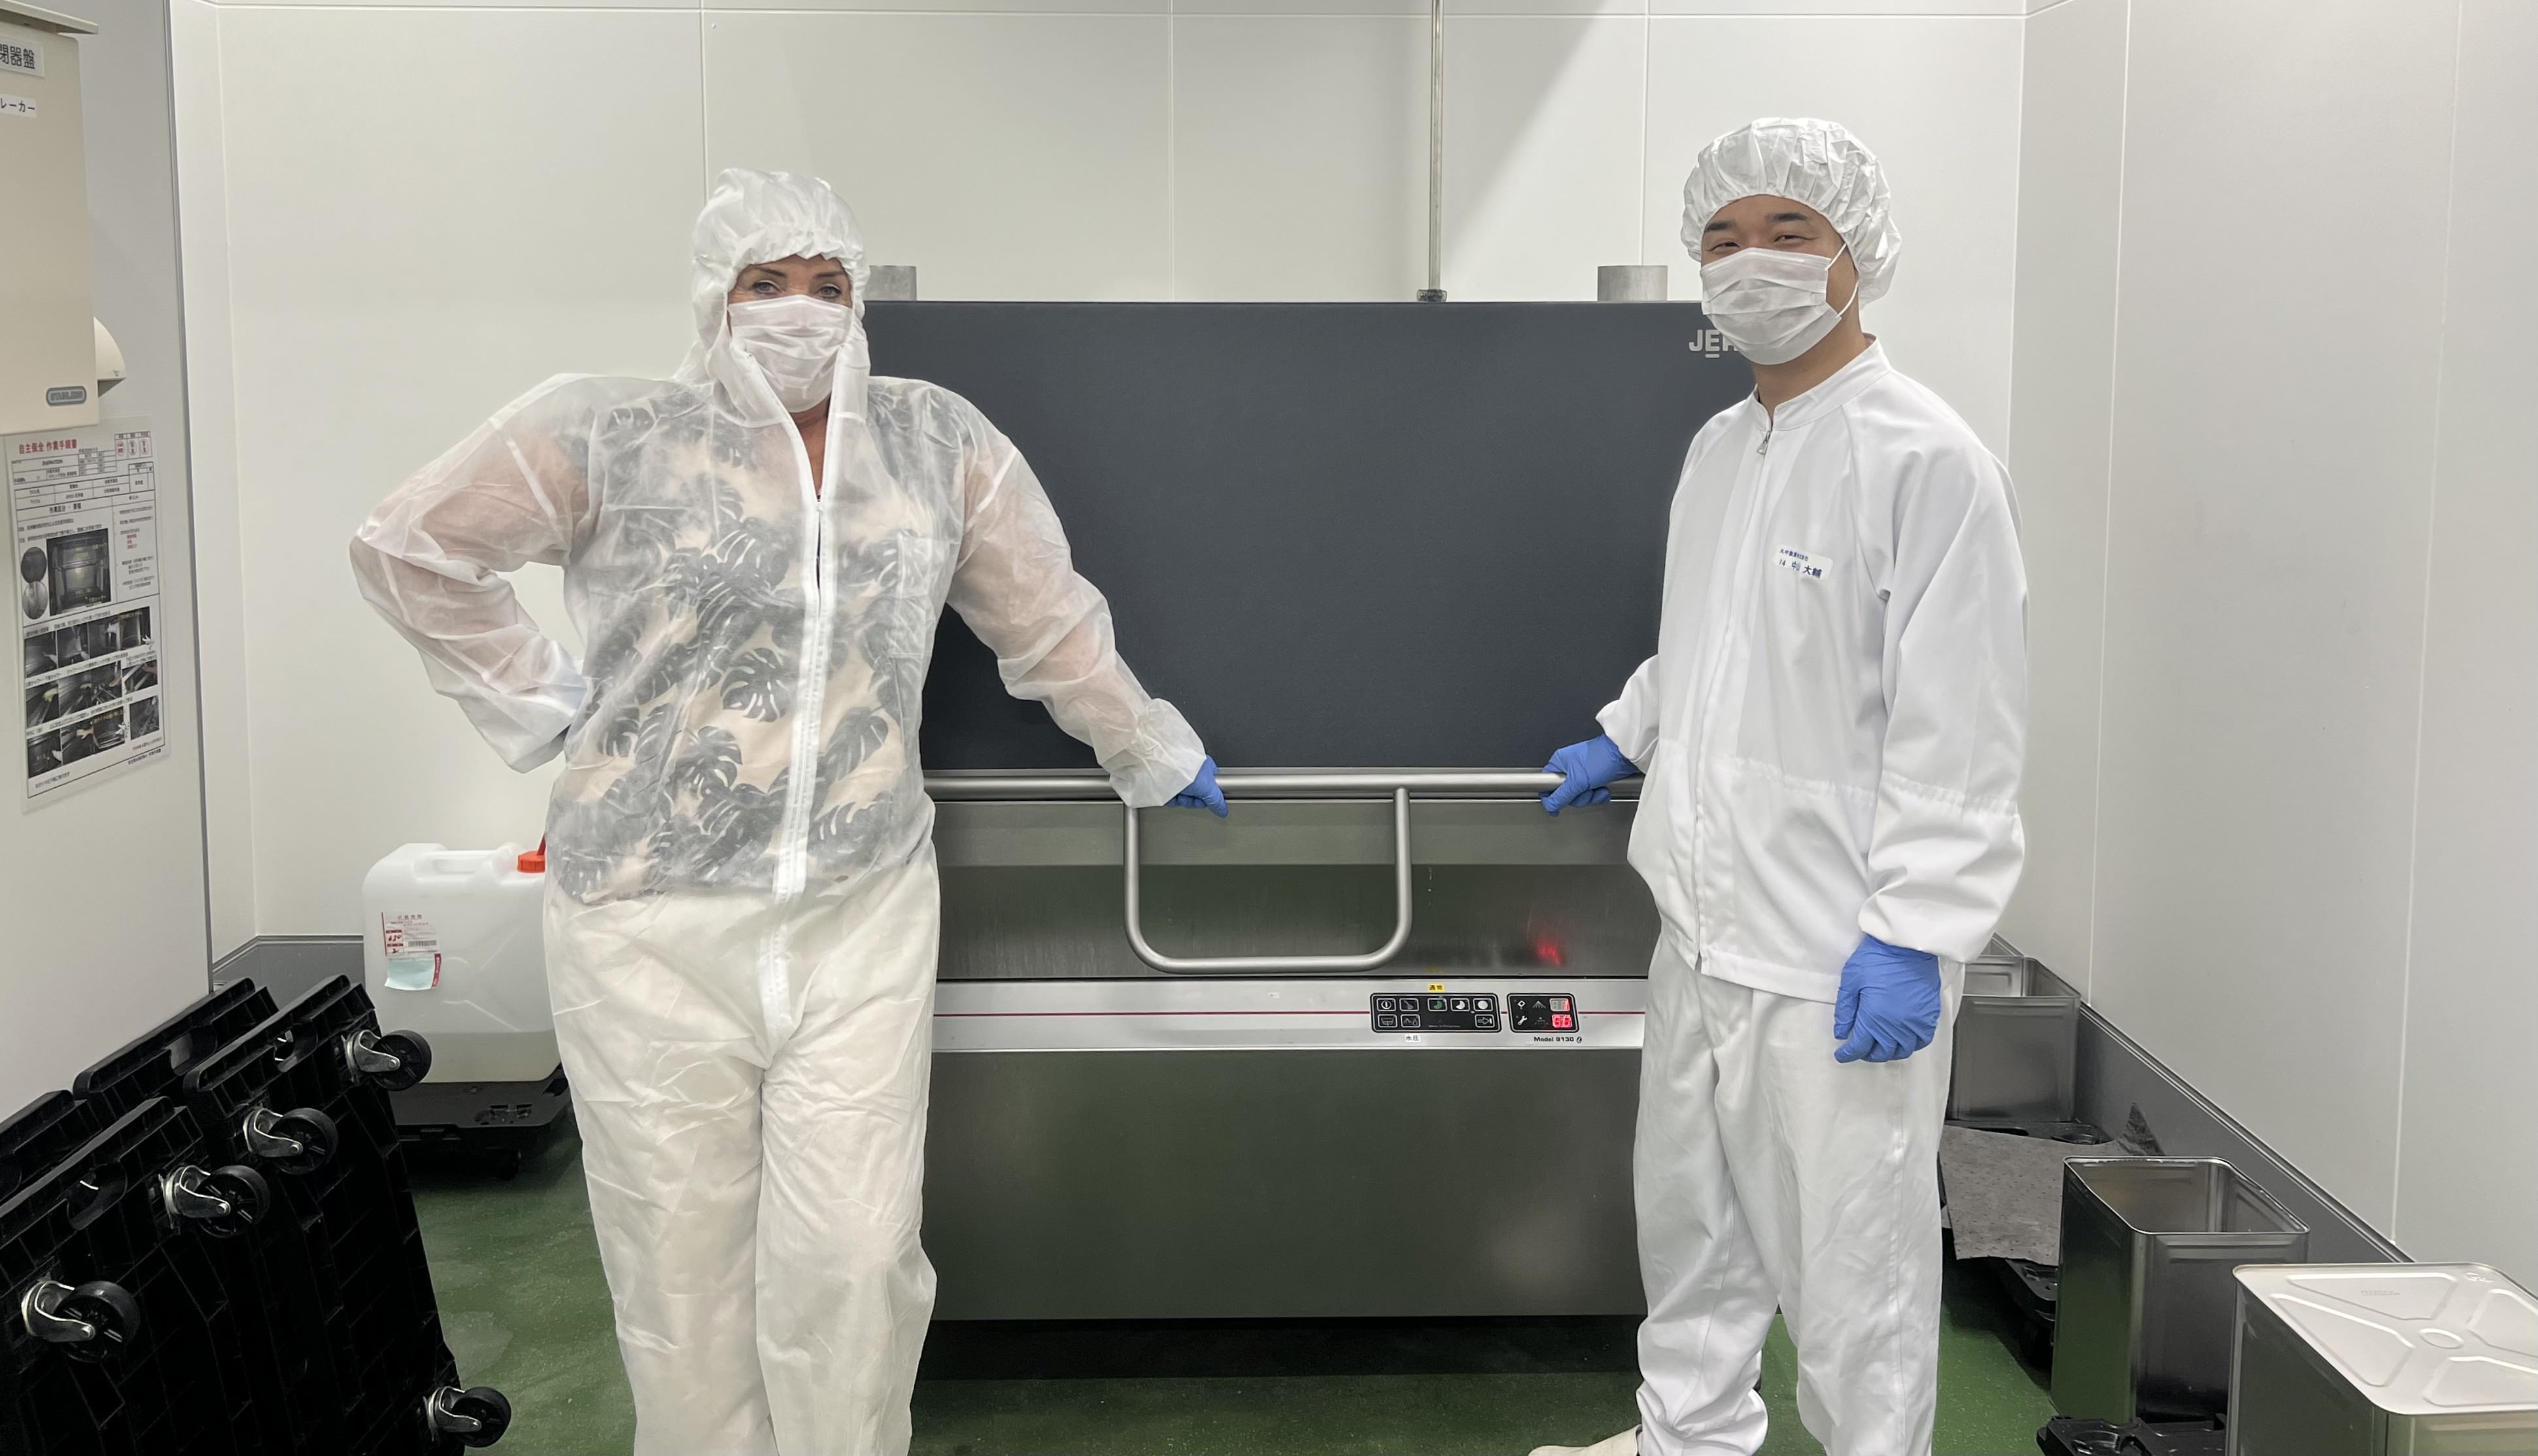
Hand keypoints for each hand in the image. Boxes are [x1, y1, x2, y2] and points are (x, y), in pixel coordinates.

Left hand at [1167, 756, 1227, 816]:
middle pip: (1197, 795)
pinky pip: (1172, 795)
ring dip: (1181, 800)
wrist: (1164, 768)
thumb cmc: (1187, 771)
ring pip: (1184, 797)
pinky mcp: (1168, 781)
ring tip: (1179, 794)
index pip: (1211, 789)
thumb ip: (1217, 801)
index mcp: (1206, 768)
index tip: (1203, 800)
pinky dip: (1171, 798)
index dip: (1207, 798)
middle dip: (1192, 800)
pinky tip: (1170, 795)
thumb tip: (1223, 811)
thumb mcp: (1208, 788)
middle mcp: (1193, 772)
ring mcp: (1180, 776)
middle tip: (1189, 796)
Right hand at [1542, 735, 1635, 814]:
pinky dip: (1599, 795)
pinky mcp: (1595, 778)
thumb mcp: (1578, 781)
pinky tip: (1604, 789)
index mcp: (1560, 762)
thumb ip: (1561, 796)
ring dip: (1591, 797)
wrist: (1625, 755)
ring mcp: (1583, 773)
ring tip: (1599, 788)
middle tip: (1586, 791)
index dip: (1551, 797)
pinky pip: (1591, 794)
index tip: (1556, 807)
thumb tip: (1550, 806)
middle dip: (1579, 797)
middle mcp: (1570, 767)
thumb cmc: (1602, 758)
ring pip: (1579, 796)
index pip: (1546, 784)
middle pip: (1565, 794)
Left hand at [1832, 934, 1942, 1062]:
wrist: (1907, 945)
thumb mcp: (1851, 981)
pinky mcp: (1929, 1015)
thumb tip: (1841, 1032)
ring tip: (1881, 1046)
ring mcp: (1915, 1022)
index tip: (1842, 1054)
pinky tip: (1905, 1040)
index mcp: (1874, 1019)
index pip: (1859, 1047)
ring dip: (1889, 1052)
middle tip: (1860, 1049)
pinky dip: (1912, 1045)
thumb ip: (1845, 1010)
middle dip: (1867, 1054)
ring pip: (1903, 1050)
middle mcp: (1896, 1026)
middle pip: (1881, 1052)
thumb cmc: (1878, 958)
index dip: (1848, 1054)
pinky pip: (1923, 1040)